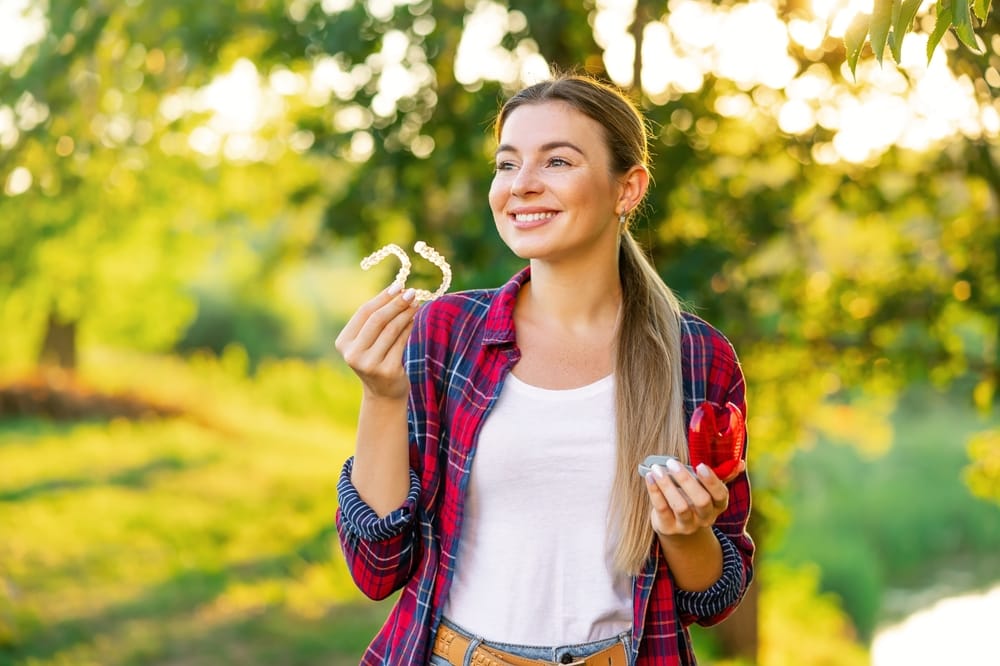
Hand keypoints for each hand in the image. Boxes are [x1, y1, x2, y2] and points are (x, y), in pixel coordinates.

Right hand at [334, 284, 417, 400]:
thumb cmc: (376, 358)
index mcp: (343, 343)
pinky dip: (409, 327)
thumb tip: (398, 290)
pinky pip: (401, 342)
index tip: (398, 285)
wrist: (383, 393)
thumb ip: (376, 319)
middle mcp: (353, 354)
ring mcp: (369, 364)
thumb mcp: (368, 340)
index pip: (363, 313)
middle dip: (396, 303)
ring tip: (416, 303)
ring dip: (406, 313)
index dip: (382, 297)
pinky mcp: (387, 371)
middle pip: (377, 320)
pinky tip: (413, 319)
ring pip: (391, 330)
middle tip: (411, 292)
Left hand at [644, 458, 745, 536]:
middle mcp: (705, 518)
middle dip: (686, 480)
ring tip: (657, 469)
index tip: (700, 466)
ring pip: (680, 506)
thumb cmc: (693, 499)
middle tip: (672, 463)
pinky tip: (650, 477)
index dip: (711, 481)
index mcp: (718, 505)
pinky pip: (661, 509)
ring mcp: (687, 525)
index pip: (720, 495)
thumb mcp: (707, 489)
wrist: (677, 527)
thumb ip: (722, 475)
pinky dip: (655, 491)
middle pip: (701, 501)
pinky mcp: (668, 527)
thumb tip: (740, 463)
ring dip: (667, 485)